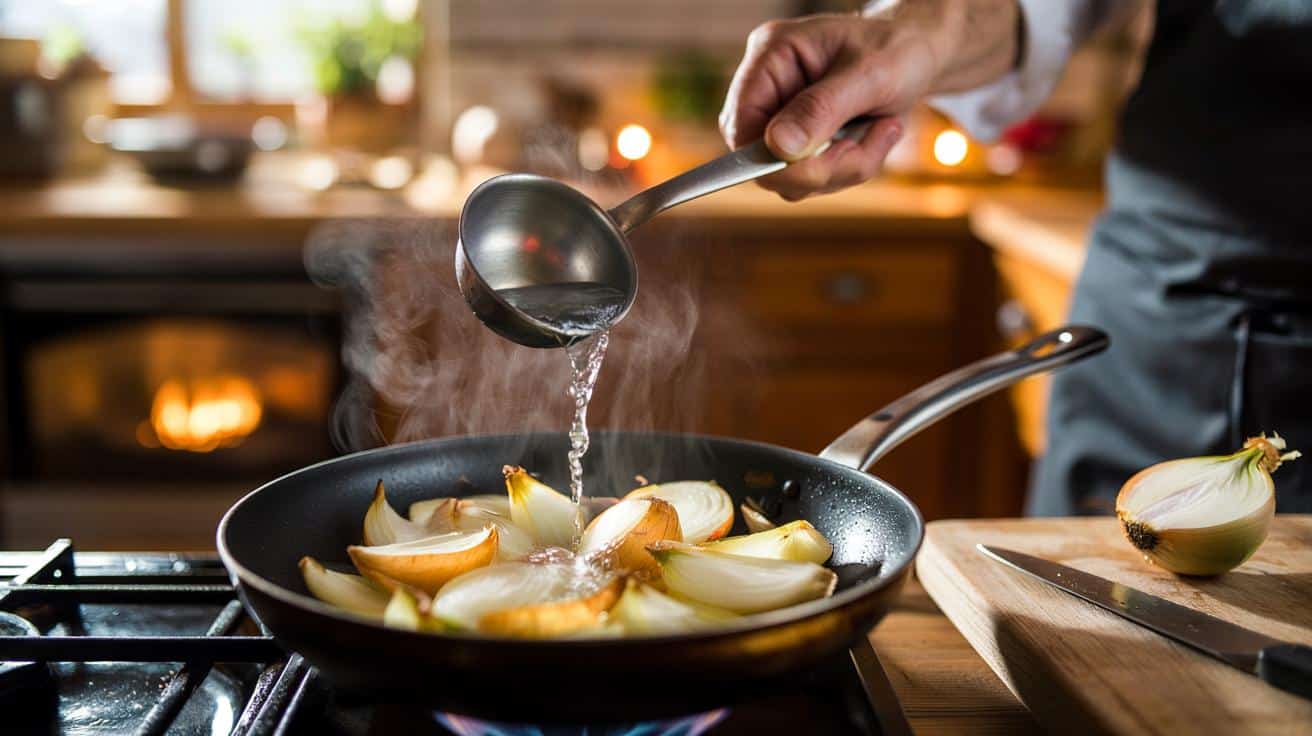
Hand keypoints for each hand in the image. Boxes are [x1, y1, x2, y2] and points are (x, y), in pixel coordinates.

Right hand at [720, 7, 985, 199]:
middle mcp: (770, 89)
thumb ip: (820, 109)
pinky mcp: (804, 143)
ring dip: (843, 167)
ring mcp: (785, 119)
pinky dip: (852, 168)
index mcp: (772, 56)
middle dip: (817, 166)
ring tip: (881, 130)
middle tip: (861, 147)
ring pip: (792, 177)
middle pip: (760, 159)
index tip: (811, 164)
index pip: (739, 122)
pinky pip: (816, 179)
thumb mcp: (868, 75)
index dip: (765, 156)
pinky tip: (877, 134)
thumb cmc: (897, 49)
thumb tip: (777, 147)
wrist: (922, 53)